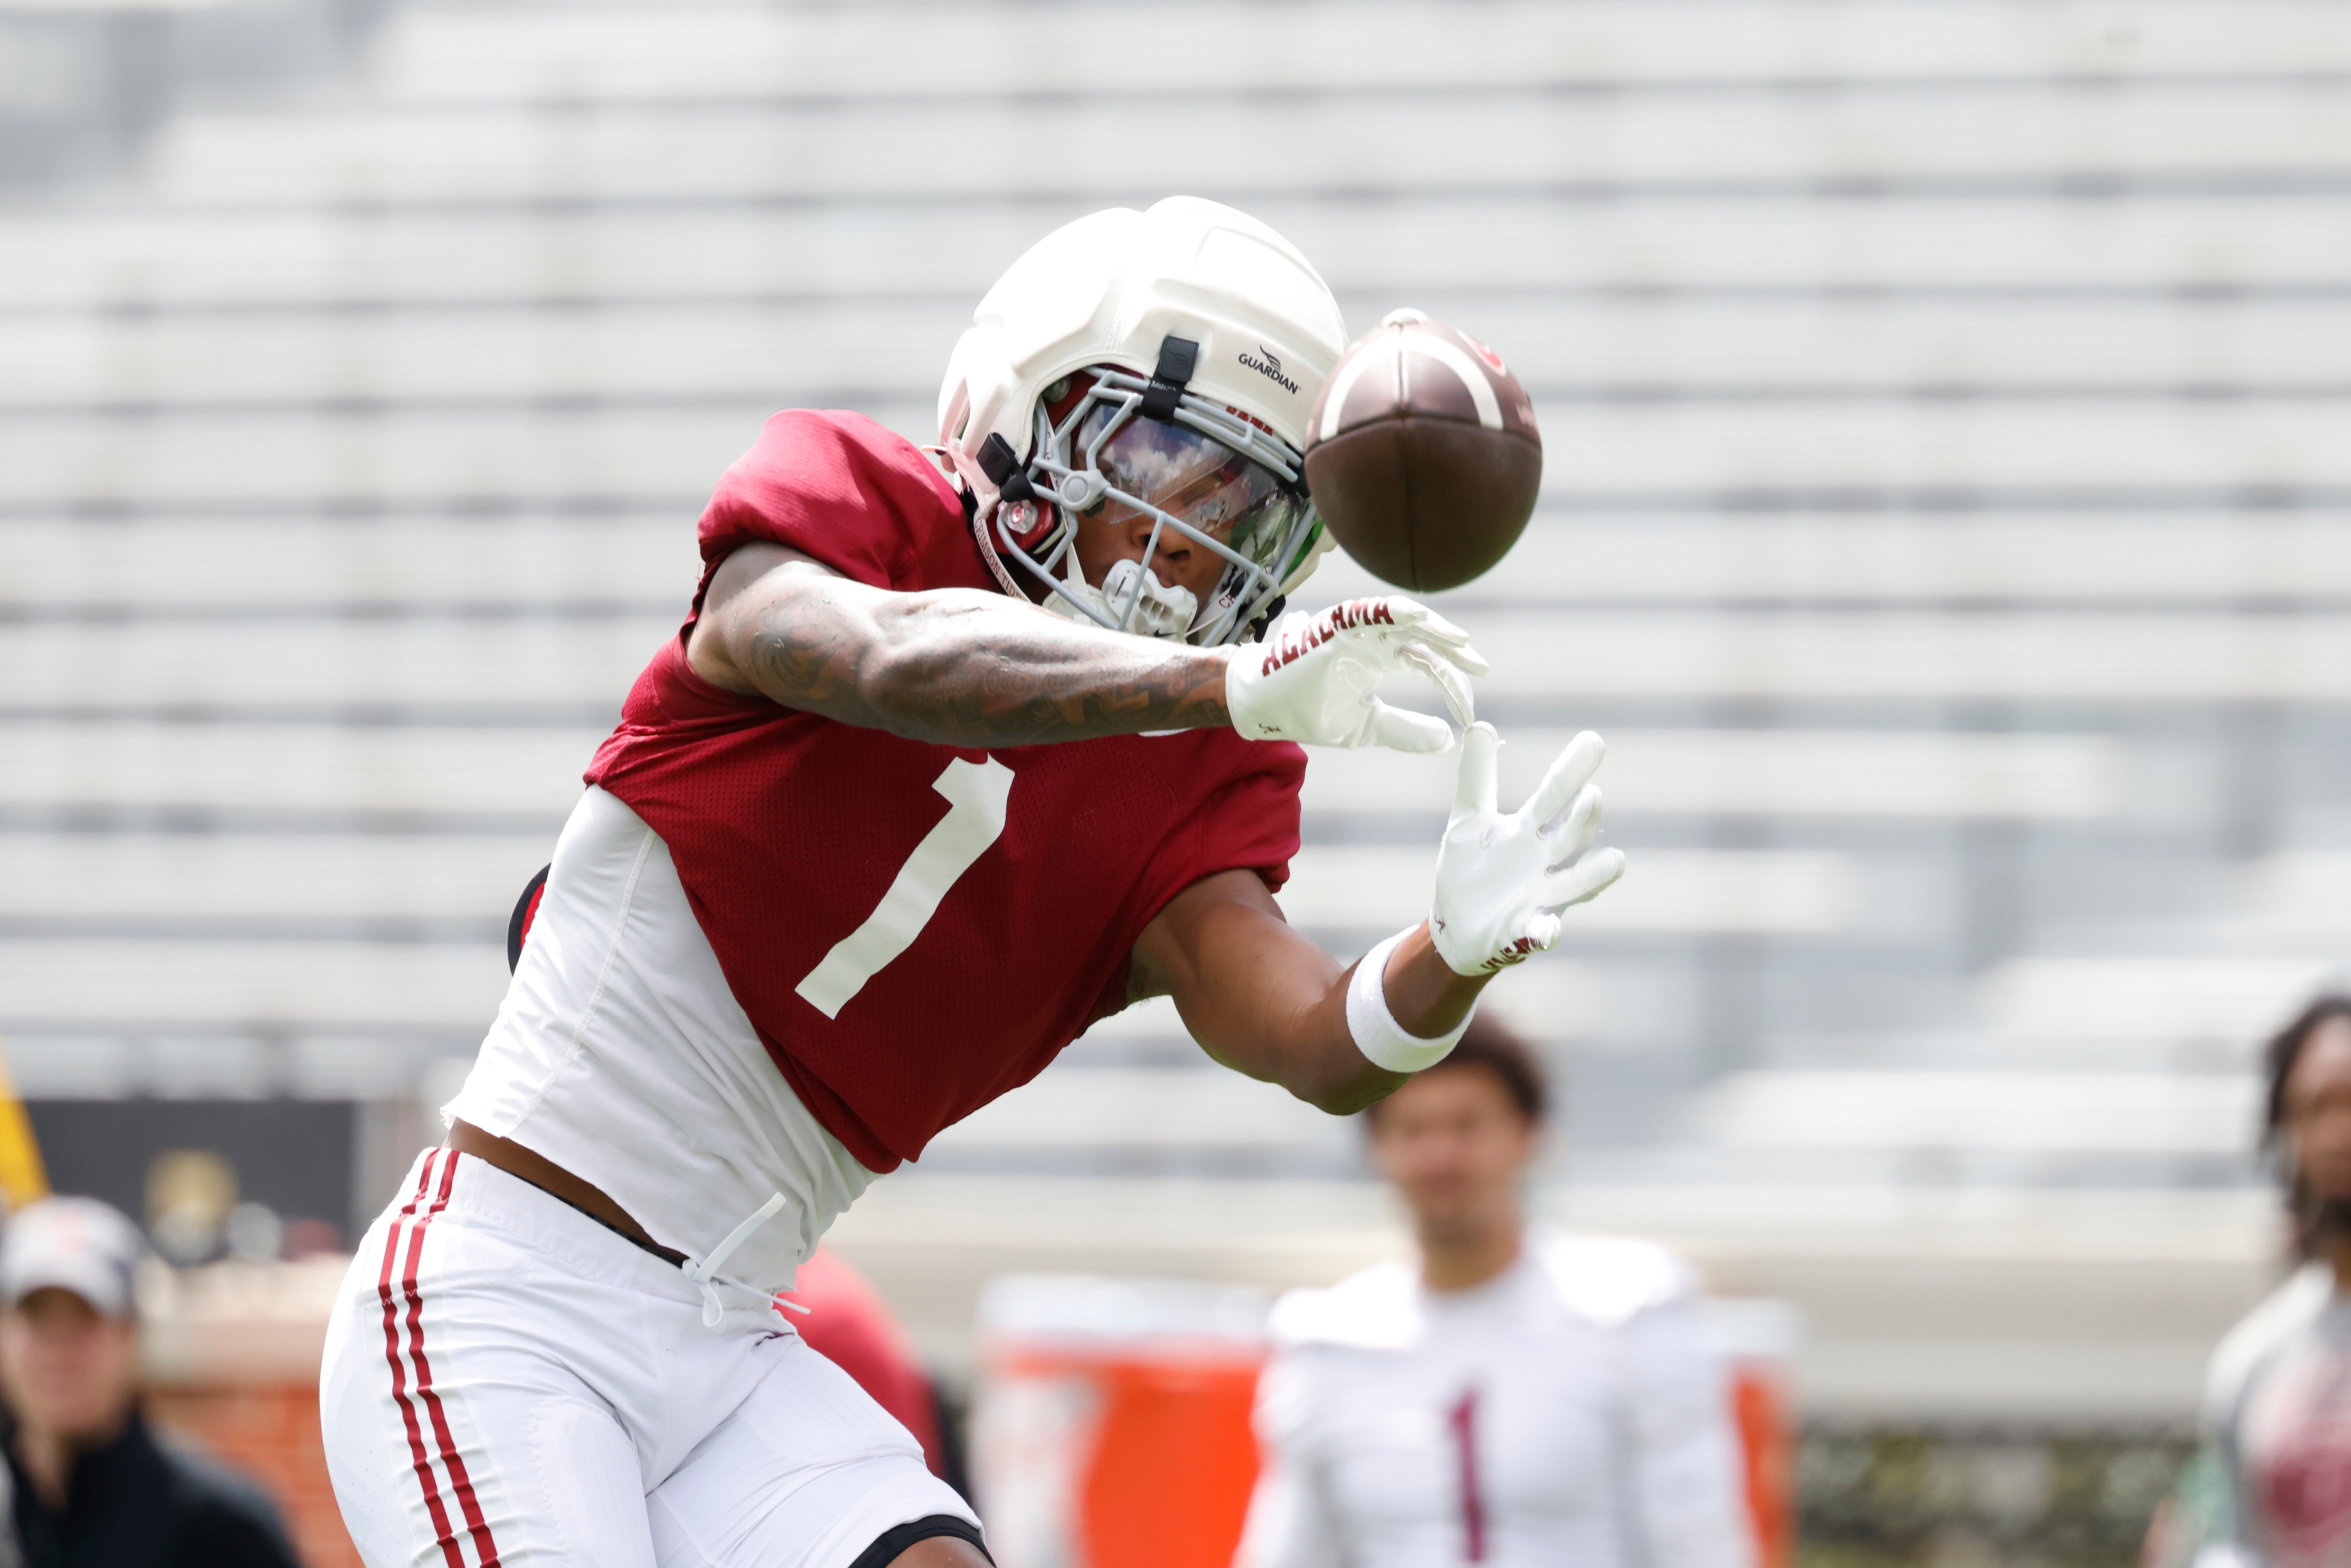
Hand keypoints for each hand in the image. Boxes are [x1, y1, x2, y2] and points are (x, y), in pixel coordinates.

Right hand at [1224, 598, 1485, 751]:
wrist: (1262, 709)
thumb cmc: (1308, 712)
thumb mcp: (1366, 727)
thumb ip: (1405, 729)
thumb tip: (1448, 739)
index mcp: (1379, 658)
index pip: (1424, 660)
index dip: (1449, 680)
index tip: (1469, 709)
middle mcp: (1371, 640)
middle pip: (1421, 636)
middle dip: (1452, 650)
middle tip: (1481, 667)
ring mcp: (1352, 631)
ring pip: (1400, 618)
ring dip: (1430, 626)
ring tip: (1460, 641)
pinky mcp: (1332, 628)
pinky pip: (1365, 611)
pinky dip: (1390, 610)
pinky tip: (1418, 618)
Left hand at [1431, 723, 1625, 974]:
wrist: (1456, 926)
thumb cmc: (1470, 869)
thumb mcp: (1467, 820)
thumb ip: (1477, 778)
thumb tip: (1478, 726)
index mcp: (1531, 831)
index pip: (1554, 796)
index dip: (1572, 771)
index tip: (1593, 740)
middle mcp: (1545, 861)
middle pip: (1570, 836)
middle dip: (1584, 818)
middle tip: (1593, 794)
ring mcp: (1541, 897)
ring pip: (1574, 884)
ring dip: (1593, 875)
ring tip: (1615, 860)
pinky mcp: (1525, 931)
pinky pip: (1542, 932)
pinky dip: (1548, 931)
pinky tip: (1550, 930)